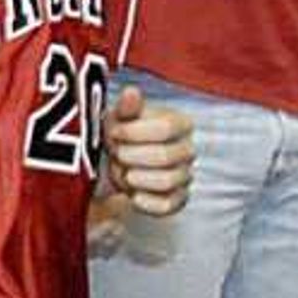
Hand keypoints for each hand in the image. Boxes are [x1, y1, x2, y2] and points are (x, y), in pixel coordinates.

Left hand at [95, 84, 193, 222]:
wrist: (110, 163)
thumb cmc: (117, 135)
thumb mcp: (117, 117)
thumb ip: (126, 107)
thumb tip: (132, 92)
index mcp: (179, 124)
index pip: (167, 128)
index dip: (135, 132)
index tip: (114, 133)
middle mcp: (187, 150)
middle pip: (166, 156)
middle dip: (132, 156)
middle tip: (115, 154)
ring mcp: (184, 176)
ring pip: (167, 181)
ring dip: (135, 178)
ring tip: (122, 171)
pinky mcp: (177, 199)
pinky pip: (168, 205)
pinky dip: (146, 202)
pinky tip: (131, 194)